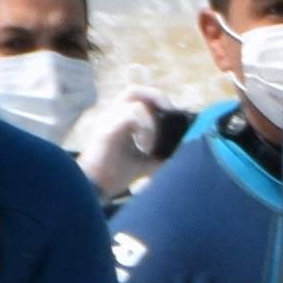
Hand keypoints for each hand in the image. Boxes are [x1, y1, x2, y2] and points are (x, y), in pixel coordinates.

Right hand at [71, 86, 179, 200]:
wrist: (96, 190)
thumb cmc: (116, 174)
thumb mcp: (147, 161)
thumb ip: (163, 149)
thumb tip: (186, 144)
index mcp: (118, 120)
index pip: (137, 96)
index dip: (156, 99)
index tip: (172, 112)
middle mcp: (110, 117)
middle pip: (133, 91)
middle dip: (157, 98)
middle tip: (170, 114)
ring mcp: (106, 123)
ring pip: (135, 105)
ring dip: (152, 124)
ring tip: (152, 145)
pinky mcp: (106, 133)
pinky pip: (131, 118)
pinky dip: (145, 130)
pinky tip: (147, 147)